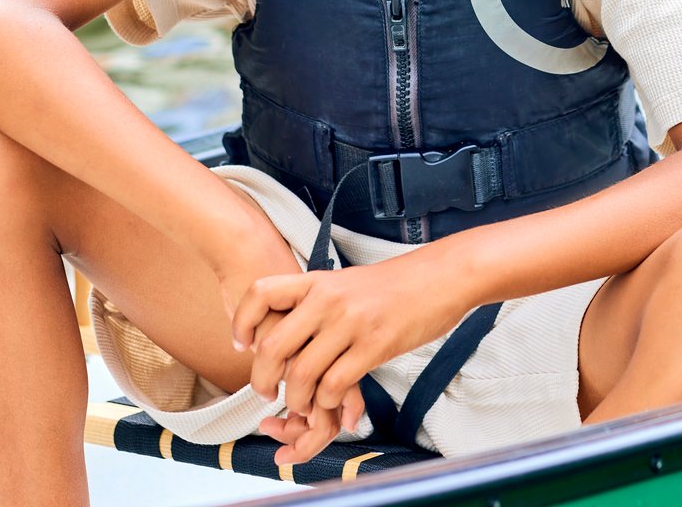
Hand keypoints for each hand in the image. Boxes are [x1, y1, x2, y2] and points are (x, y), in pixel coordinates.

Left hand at [232, 256, 468, 464]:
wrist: (439, 277)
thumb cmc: (393, 284)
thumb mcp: (346, 282)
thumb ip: (316, 301)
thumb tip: (286, 331)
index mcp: (318, 280)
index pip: (262, 292)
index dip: (242, 321)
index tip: (242, 345)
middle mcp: (328, 299)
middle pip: (274, 346)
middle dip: (262, 380)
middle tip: (266, 393)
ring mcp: (351, 323)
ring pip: (302, 374)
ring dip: (296, 399)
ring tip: (302, 404)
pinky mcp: (374, 346)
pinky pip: (334, 385)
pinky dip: (327, 403)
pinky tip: (333, 404)